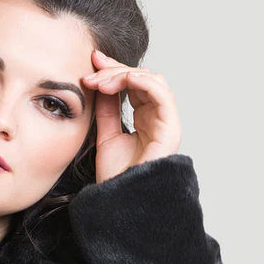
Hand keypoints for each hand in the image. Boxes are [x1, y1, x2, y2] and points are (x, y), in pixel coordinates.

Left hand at [82, 49, 182, 181]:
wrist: (120, 199)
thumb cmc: (117, 175)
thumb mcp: (106, 135)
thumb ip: (106, 109)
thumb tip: (100, 82)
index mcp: (146, 118)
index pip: (134, 84)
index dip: (114, 70)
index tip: (92, 63)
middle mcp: (159, 117)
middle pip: (143, 78)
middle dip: (115, 70)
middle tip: (92, 73)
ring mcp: (167, 122)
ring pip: (152, 80)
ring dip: (124, 75)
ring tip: (101, 82)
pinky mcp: (171, 128)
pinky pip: (161, 94)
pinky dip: (141, 82)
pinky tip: (121, 82)